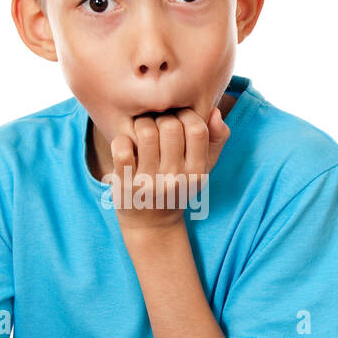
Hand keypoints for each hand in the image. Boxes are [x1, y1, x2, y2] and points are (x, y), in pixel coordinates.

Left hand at [107, 106, 230, 233]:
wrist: (152, 225)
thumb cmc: (179, 187)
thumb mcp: (203, 169)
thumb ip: (216, 139)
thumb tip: (214, 112)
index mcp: (196, 172)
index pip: (197, 129)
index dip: (186, 115)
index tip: (178, 118)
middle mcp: (174, 178)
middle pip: (170, 126)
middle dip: (161, 117)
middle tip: (156, 122)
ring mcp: (149, 182)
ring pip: (145, 132)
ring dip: (141, 124)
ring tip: (141, 130)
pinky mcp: (125, 184)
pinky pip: (122, 149)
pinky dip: (121, 140)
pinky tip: (126, 144)